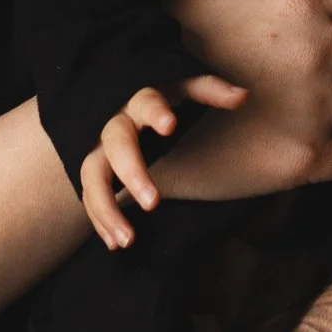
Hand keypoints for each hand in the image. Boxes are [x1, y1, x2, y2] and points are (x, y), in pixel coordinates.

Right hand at [79, 78, 246, 249]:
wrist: (119, 100)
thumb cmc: (161, 96)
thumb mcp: (184, 88)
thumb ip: (210, 91)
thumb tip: (243, 96)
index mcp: (141, 100)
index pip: (147, 101)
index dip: (156, 112)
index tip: (170, 125)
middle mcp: (115, 122)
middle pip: (117, 144)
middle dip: (132, 173)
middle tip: (153, 203)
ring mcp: (98, 147)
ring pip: (91, 175)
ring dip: (106, 208)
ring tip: (127, 240)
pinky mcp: (92, 169)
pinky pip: (88, 194)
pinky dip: (99, 220)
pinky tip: (114, 244)